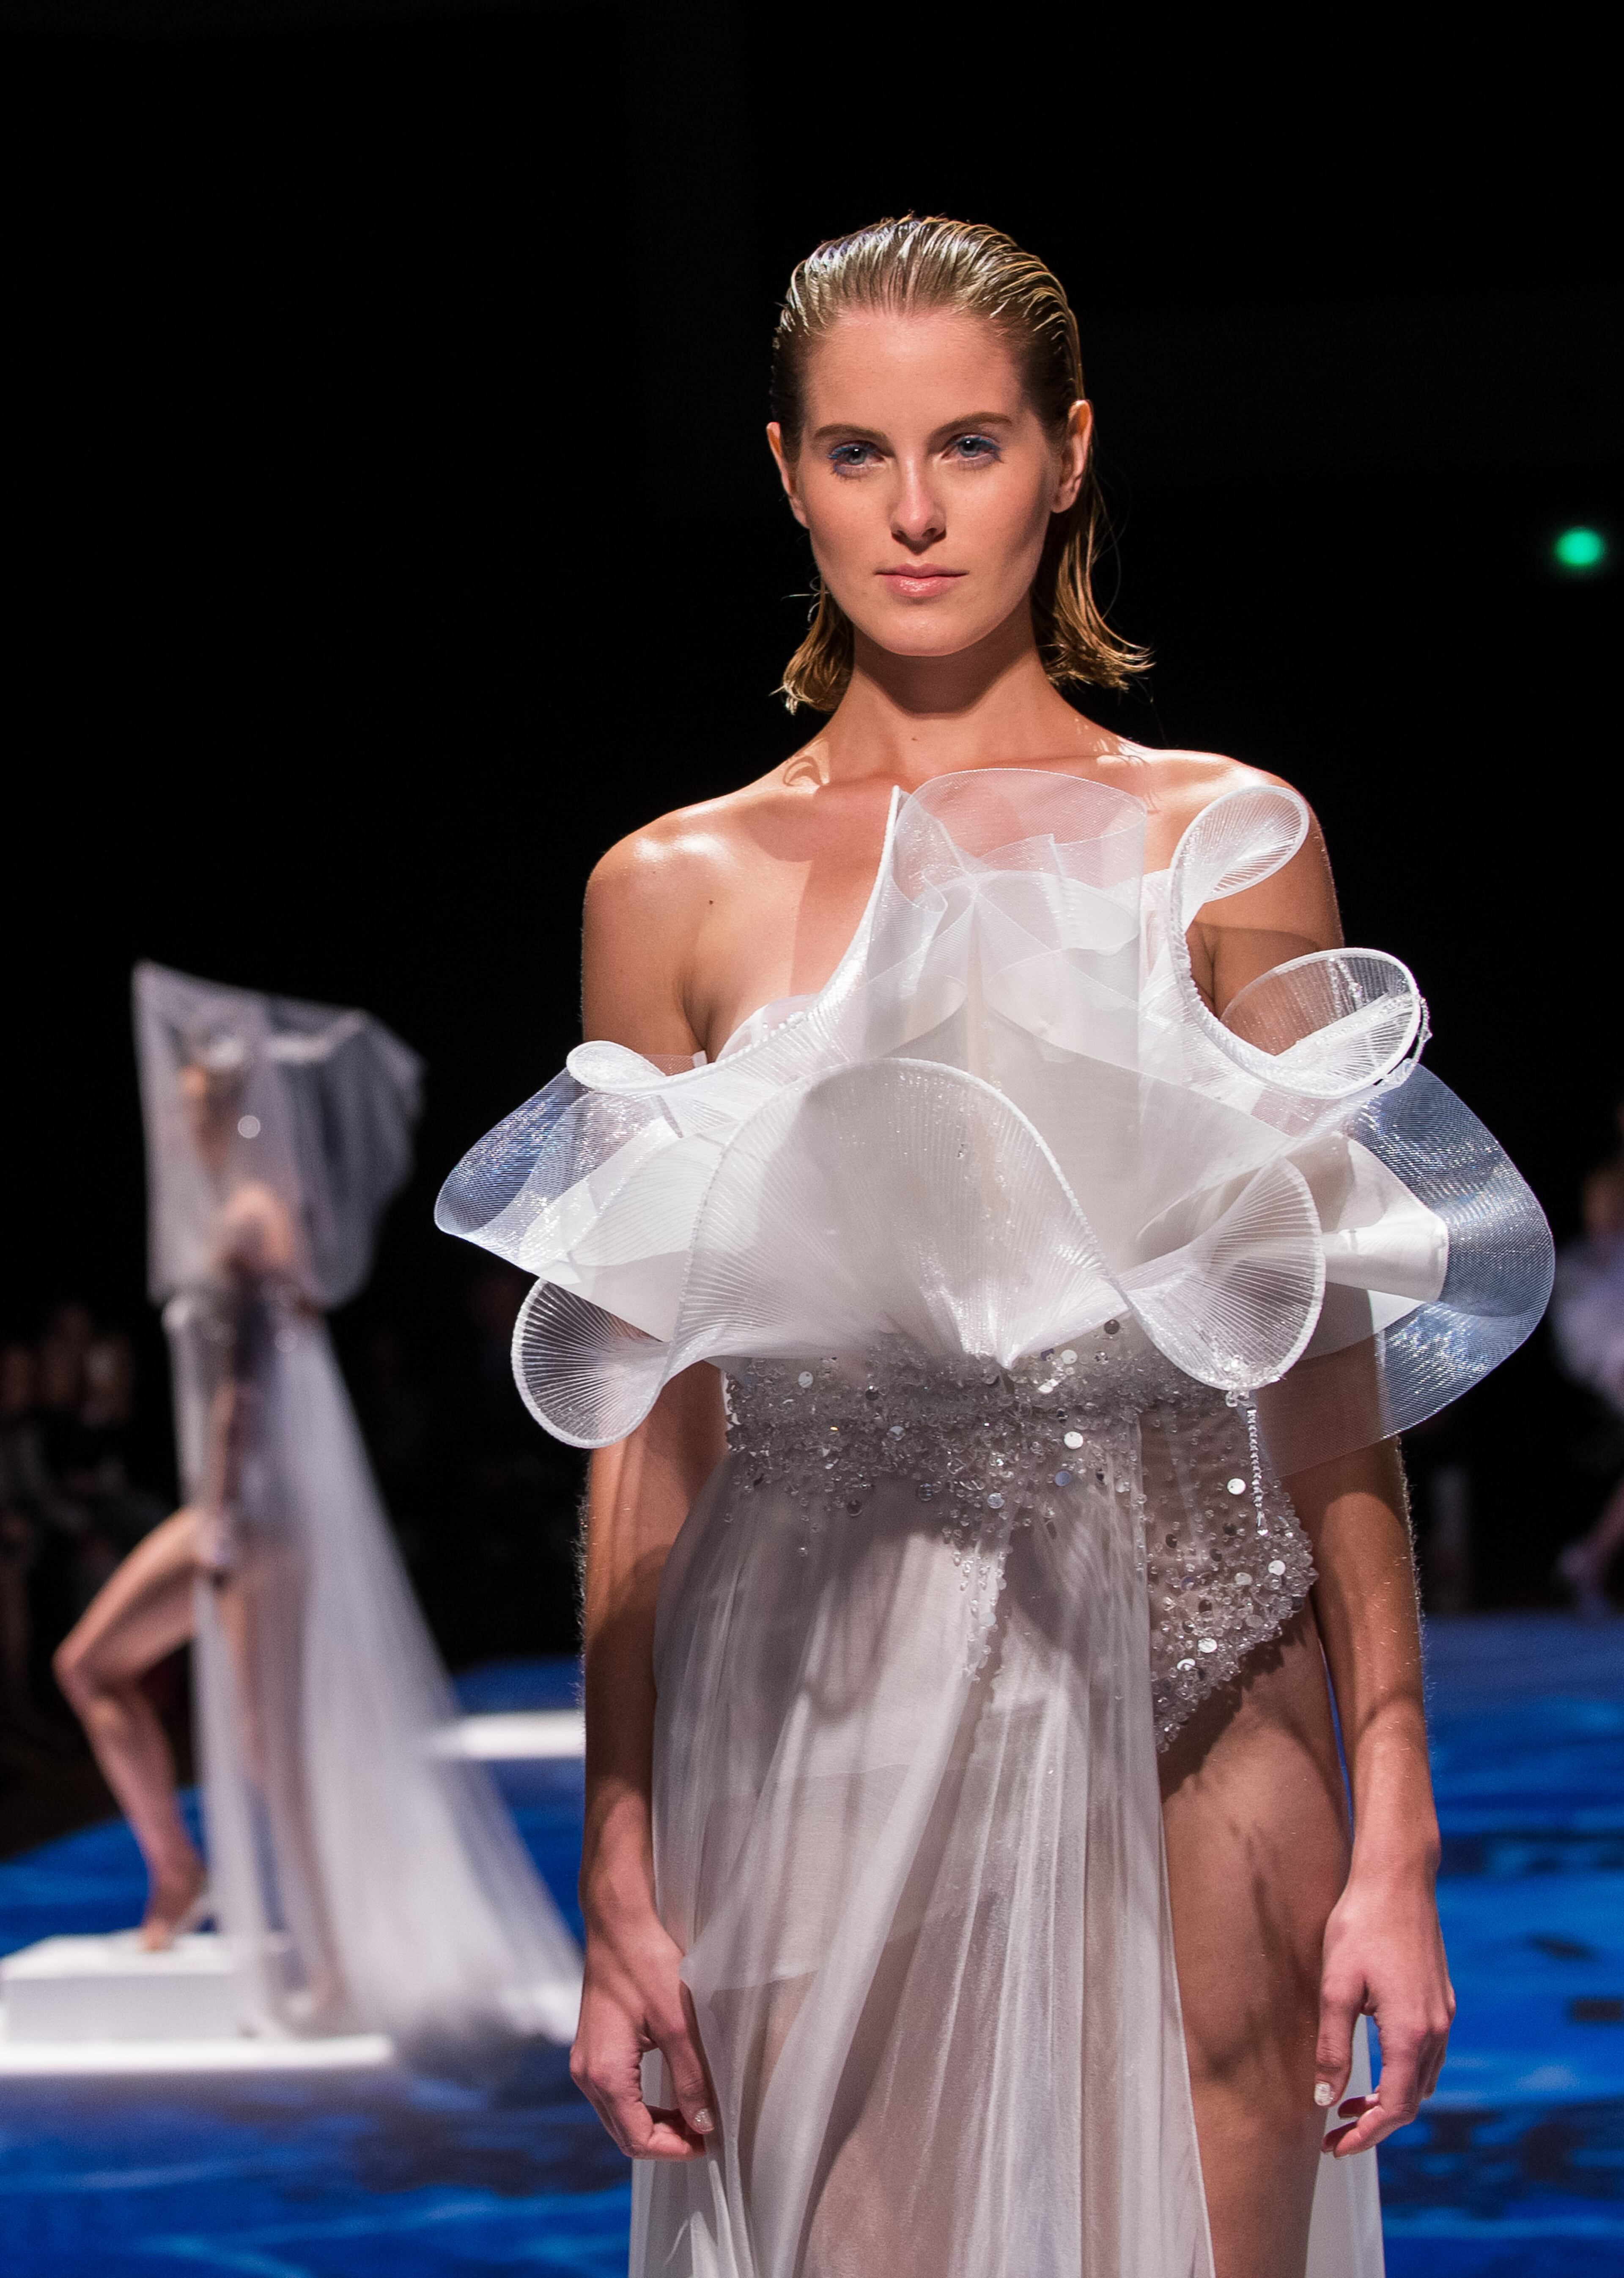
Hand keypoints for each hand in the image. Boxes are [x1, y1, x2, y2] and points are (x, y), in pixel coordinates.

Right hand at [570, 1906, 715, 2160]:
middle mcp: (587, 2074)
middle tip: (707, 2131)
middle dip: (666, 2141)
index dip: (675, 2149)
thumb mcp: (678, 2023)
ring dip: (656, 2123)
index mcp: (604, 2073)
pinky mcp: (593, 2048)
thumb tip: (705, 2124)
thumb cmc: (646, 1964)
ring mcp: (586, 2061)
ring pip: (620, 2116)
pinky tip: (671, 2092)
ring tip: (694, 2114)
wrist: (618, 1922)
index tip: (710, 2142)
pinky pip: (616, 2094)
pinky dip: (644, 2104)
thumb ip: (691, 2079)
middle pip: (625, 2134)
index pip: (637, 2139)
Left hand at [1315, 1862, 1453, 2155]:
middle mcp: (1436, 2029)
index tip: (1334, 2146)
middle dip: (1374, 2124)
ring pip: (1421, 2079)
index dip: (1365, 2135)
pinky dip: (1402, 2074)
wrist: (1396, 1878)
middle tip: (1334, 2134)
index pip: (1394, 2108)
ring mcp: (1442, 2014)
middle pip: (1411, 2100)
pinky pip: (1426, 2054)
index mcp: (1411, 2033)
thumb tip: (1325, 2099)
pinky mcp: (1439, 1998)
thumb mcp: (1335, 1988)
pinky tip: (1375, 2067)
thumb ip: (1331, 2048)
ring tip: (1350, 2106)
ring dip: (1390, 2100)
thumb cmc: (1360, 1925)